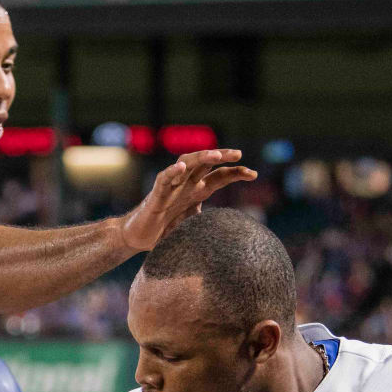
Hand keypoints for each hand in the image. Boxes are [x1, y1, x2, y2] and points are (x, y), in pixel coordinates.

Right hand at [118, 149, 256, 251]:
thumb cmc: (163, 230)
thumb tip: (230, 232)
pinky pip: (163, 180)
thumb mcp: (193, 227)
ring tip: (215, 155)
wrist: (137, 237)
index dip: (236, 173)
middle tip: (239, 154)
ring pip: (186, 164)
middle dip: (222, 156)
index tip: (254, 174)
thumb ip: (208, 223)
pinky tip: (180, 168)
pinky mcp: (155, 196)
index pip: (219, 177)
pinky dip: (171, 172)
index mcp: (196, 191)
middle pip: (205, 164)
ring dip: (200, 158)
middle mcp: (185, 185)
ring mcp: (170, 188)